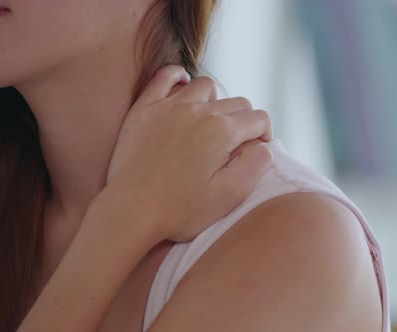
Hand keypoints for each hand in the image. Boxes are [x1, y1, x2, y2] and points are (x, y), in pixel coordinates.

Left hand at [104, 65, 272, 244]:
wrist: (131, 211)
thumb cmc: (182, 209)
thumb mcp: (230, 195)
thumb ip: (256, 166)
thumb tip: (264, 147)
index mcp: (223, 132)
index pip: (259, 118)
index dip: (264, 135)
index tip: (256, 151)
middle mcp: (199, 111)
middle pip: (237, 102)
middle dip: (244, 121)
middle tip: (234, 145)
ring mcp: (170, 107)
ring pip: (205, 86)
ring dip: (215, 100)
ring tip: (211, 122)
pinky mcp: (145, 110)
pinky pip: (165, 77)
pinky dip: (178, 77)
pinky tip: (183, 89)